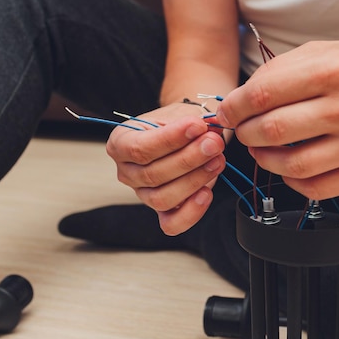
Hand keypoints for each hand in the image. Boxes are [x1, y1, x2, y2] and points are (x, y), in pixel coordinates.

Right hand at [105, 103, 225, 234]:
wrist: (190, 132)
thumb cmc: (181, 123)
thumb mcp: (182, 114)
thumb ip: (193, 123)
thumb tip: (208, 129)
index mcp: (121, 143)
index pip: (140, 148)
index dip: (170, 139)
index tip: (198, 126)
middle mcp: (127, 172)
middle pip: (152, 174)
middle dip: (189, 159)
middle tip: (214, 143)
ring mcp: (142, 194)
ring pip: (162, 198)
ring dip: (194, 180)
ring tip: (217, 160)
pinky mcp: (162, 211)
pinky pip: (171, 223)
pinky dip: (191, 212)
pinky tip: (207, 192)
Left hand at [216, 40, 338, 198]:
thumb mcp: (328, 50)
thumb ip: (283, 69)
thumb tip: (242, 96)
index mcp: (336, 69)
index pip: (265, 94)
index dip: (235, 106)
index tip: (227, 111)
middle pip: (274, 130)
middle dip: (245, 132)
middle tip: (242, 129)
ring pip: (291, 165)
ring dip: (263, 158)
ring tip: (259, 147)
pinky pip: (314, 187)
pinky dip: (289, 179)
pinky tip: (286, 165)